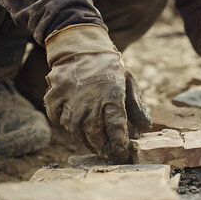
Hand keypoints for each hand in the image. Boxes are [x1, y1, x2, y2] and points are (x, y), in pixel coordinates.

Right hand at [44, 24, 150, 161]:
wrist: (82, 46)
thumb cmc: (109, 65)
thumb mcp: (129, 81)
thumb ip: (136, 105)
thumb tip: (145, 126)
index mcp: (112, 98)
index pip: (117, 129)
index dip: (119, 145)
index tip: (121, 153)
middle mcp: (90, 103)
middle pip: (95, 134)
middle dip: (101, 147)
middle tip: (105, 152)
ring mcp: (70, 101)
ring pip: (75, 130)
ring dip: (84, 139)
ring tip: (91, 142)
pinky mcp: (55, 97)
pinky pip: (58, 119)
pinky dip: (64, 124)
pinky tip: (73, 124)